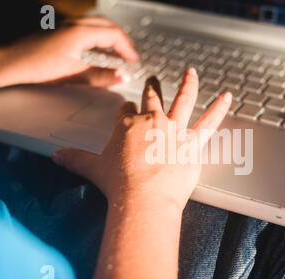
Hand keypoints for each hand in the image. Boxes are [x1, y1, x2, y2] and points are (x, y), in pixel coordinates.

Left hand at [0, 16, 138, 91]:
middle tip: (130, 54)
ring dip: (111, 35)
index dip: (127, 48)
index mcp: (81, 32)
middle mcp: (75, 24)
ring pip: (97, 24)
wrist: (10, 61)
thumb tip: (123, 77)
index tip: (134, 61)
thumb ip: (101, 76)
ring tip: (118, 50)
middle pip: (108, 25)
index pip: (114, 35)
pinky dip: (99, 35)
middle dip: (122, 39)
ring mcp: (66, 25)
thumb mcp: (74, 74)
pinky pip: (87, 27)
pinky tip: (97, 47)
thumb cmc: (37, 66)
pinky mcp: (60, 30)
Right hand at [53, 68, 231, 212]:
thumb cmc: (119, 184)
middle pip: (151, 98)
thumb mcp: (92, 169)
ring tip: (192, 73)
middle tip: (153, 78)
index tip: (126, 110)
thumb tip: (56, 156)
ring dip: (188, 85)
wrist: (144, 199)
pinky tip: (228, 97)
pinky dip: (219, 109)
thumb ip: (75, 159)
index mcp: (127, 125)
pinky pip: (209, 123)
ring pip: (182, 101)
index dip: (125, 111)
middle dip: (152, 87)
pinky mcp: (192, 144)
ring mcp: (173, 130)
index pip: (125, 111)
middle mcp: (151, 122)